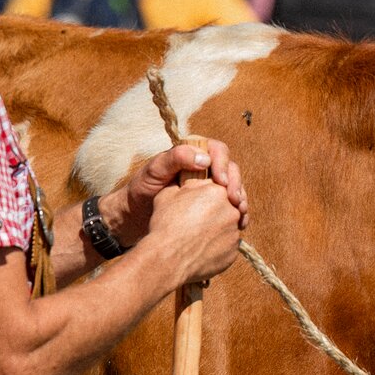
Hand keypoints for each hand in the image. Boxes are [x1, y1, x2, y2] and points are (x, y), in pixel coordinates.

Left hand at [98, 139, 247, 244]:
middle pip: (231, 170)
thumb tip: (205, 159)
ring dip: (240, 199)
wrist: (135, 215)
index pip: (218, 151)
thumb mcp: (155, 170)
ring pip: (234, 188)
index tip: (220, 182)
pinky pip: (230, 206)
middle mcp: (205, 168)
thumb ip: (176, 158)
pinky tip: (239, 223)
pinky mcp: (211, 205)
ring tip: (240, 214)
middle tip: (234, 201)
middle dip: (236, 184)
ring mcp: (209, 188)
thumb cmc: (142, 189)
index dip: (223, 164)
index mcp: (193, 154)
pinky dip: (237, 213)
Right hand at [140, 179, 243, 286]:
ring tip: (197, 238)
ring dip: (216, 230)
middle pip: (225, 208)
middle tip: (196, 222)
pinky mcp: (233, 252)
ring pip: (227, 228)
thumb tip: (192, 183)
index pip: (217, 189)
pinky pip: (227, 246)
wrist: (169, 258)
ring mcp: (234, 232)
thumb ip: (187, 185)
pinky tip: (201, 250)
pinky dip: (217, 247)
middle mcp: (231, 210)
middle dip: (213, 213)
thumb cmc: (166, 225)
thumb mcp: (169, 195)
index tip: (196, 204)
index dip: (205, 197)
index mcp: (217, 191)